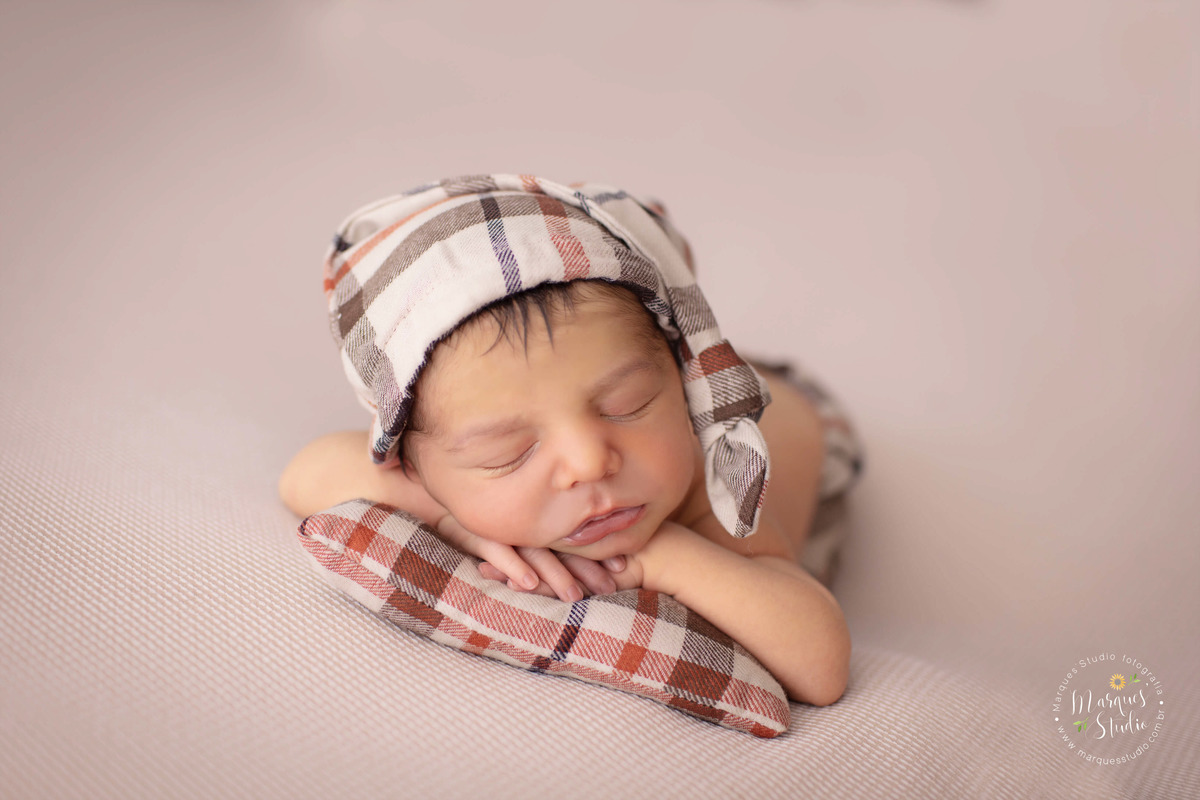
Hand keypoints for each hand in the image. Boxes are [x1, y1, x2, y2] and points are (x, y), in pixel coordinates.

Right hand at [435, 514, 627, 601]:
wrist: (441, 491)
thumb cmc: (485, 512)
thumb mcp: (517, 522)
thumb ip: (543, 532)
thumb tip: (581, 556)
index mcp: (537, 522)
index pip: (573, 539)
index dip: (596, 553)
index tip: (620, 567)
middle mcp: (525, 524)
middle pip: (560, 548)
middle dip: (585, 569)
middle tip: (609, 588)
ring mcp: (504, 527)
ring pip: (534, 552)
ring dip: (554, 575)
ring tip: (574, 597)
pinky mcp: (478, 532)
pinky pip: (497, 550)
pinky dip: (512, 566)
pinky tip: (528, 584)